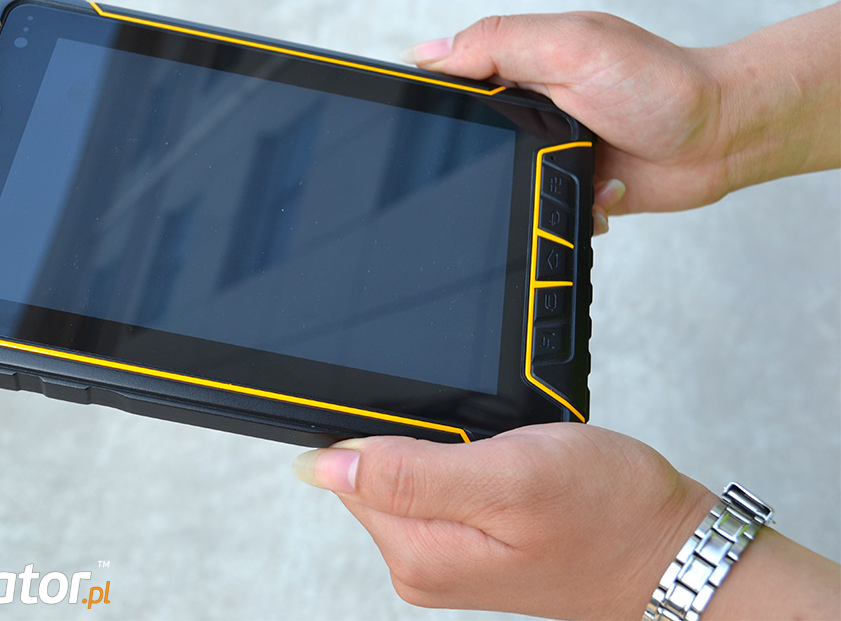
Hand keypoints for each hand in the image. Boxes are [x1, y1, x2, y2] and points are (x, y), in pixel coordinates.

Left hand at [294, 424, 715, 618]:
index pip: (348, 470)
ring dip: (453, 447)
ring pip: (413, 470)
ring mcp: (446, 554)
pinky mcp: (470, 541)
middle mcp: (421, 562)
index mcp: (417, 551)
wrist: (670, 549)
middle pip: (379, 468)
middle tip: (492, 446)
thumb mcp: (507, 478)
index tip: (448, 430)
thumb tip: (321, 466)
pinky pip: (444, 481)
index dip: (387, 429)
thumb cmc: (609, 515)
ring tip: (509, 459)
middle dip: (428, 437)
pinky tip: (511, 468)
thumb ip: (409, 473)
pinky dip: (472, 460)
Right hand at [402, 5, 839, 231]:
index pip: (451, 83)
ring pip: (505, 187)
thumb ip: (501, 44)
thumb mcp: (573, 46)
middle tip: (530, 154)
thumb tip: (428, 53)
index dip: (435, 106)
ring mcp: (549, 150)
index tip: (436, 131)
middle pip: (471, 145)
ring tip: (577, 170)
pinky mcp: (570, 187)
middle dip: (490, 162)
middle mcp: (529, 108)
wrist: (722, 136)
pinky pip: (542, 213)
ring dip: (535, 191)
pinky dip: (568, 211)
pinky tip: (600, 191)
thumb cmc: (661, 82)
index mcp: (519, 67)